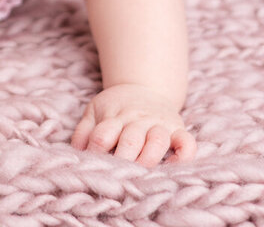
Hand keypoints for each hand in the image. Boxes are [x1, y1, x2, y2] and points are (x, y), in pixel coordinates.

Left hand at [71, 83, 195, 166]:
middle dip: (122, 160)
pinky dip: (184, 155)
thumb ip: (83, 132)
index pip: (102, 136)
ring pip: (158, 141)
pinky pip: (187, 143)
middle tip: (116, 176)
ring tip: (141, 176)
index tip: (91, 167)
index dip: (95, 153)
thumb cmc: (115, 106)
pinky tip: (173, 166)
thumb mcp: (94, 111)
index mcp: (114, 116)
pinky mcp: (178, 129)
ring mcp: (159, 124)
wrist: (143, 86)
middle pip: (130, 140)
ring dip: (149, 159)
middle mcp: (138, 120)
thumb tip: (77, 154)